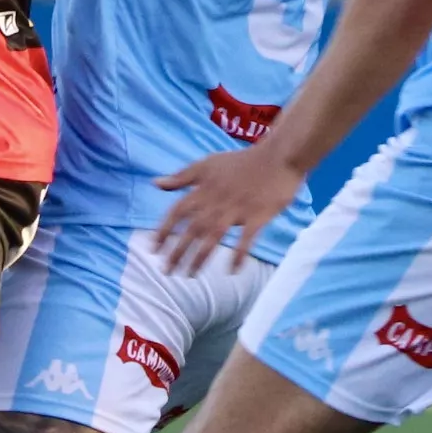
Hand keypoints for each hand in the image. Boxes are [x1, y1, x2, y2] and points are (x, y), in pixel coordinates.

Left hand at [154, 141, 306, 274]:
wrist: (277, 157)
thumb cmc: (241, 161)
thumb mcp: (207, 164)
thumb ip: (181, 176)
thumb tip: (155, 184)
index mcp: (204, 189)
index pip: (178, 211)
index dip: (164, 230)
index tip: (154, 249)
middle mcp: (217, 201)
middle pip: (192, 229)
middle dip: (178, 251)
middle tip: (167, 270)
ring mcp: (238, 209)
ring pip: (213, 236)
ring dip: (200, 257)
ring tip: (190, 274)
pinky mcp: (258, 216)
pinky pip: (246, 238)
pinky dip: (239, 254)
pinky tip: (233, 270)